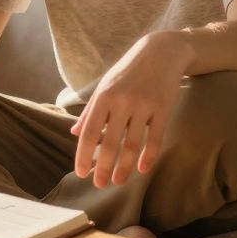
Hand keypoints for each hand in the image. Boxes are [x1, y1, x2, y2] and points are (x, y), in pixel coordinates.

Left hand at [71, 32, 191, 187]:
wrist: (160, 52)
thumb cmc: (127, 71)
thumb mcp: (104, 86)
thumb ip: (90, 111)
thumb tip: (73, 133)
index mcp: (103, 97)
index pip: (89, 132)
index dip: (84, 155)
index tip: (81, 173)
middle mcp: (121, 102)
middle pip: (110, 143)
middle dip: (103, 167)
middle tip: (99, 185)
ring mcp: (143, 106)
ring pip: (132, 145)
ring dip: (124, 168)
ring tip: (118, 182)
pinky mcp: (162, 109)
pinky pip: (155, 139)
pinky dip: (148, 157)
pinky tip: (142, 170)